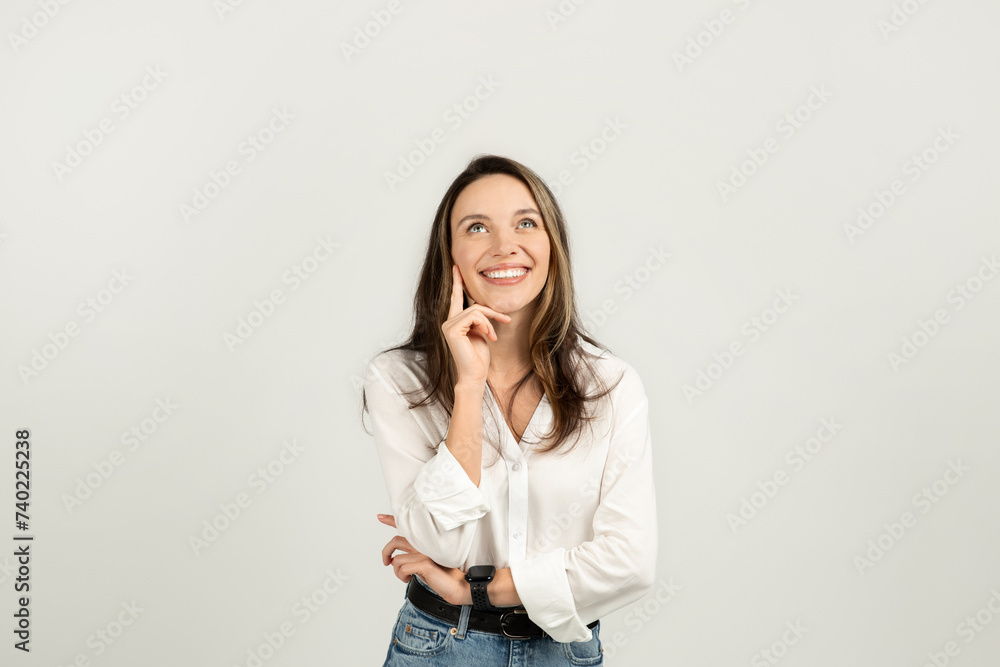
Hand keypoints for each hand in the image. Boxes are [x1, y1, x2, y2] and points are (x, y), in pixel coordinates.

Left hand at [378, 513, 467, 604]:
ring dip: (396, 572)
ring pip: (397, 559)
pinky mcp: (425, 564)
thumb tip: (395, 560)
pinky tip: (408, 579)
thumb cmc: (441, 575)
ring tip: (405, 576)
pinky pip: (402, 568)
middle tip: (386, 562)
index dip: (392, 520)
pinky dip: (401, 576)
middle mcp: (424, 544)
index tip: (380, 517)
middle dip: (386, 552)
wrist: (457, 585)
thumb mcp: (424, 563)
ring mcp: (425, 553)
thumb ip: (412, 557)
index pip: (406, 527)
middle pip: (396, 540)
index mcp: (425, 542)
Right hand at [442, 265, 510, 386]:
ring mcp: (448, 325)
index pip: (456, 298)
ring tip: (493, 336)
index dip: (457, 282)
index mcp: (454, 322)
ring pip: (475, 310)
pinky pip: (474, 316)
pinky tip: (489, 337)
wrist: (475, 375)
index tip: (456, 268)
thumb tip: (484, 309)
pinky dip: (486, 325)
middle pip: (473, 305)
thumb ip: (480, 319)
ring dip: (490, 322)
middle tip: (506, 320)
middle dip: (492, 312)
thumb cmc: (479, 358)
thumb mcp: (481, 333)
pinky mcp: (452, 329)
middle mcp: (448, 322)